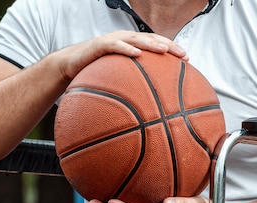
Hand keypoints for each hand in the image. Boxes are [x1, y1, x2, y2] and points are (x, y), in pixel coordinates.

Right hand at [54, 30, 187, 80]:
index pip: (156, 45)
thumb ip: (134, 87)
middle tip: (183, 55)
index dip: (173, 50)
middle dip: (169, 46)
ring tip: (164, 50)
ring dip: (151, 44)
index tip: (188, 60)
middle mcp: (125, 40)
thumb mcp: (118, 80)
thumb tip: (153, 109)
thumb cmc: (96, 73)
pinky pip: (114, 45)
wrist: (69, 66)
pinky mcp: (99, 44)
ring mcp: (113, 40)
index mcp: (133, 46)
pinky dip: (126, 48)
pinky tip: (137, 53)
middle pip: (151, 39)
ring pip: (136, 39)